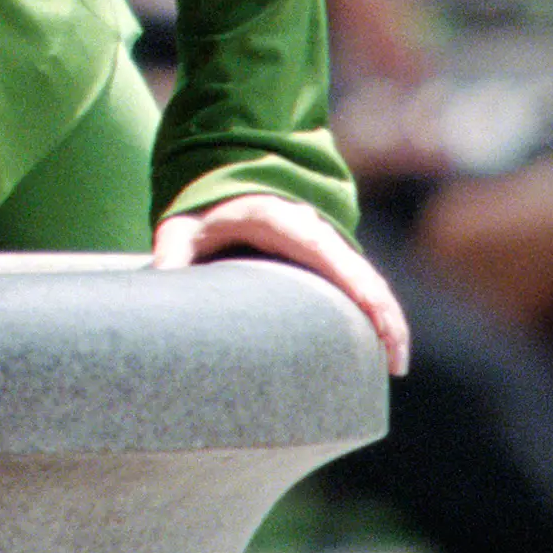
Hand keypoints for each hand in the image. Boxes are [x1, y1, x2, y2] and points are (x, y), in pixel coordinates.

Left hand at [155, 192, 412, 375]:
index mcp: (281, 221)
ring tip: (394, 367)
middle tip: (394, 365)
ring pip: (368, 283)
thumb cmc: (202, 212)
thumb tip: (158, 288)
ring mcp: (324, 248)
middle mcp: (313, 233)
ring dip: (387, 320)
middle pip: (361, 274)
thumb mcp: (182, 229)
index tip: (374, 318)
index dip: (354, 284)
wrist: (220, 186)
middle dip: (385, 316)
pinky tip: (381, 349)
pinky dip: (375, 313)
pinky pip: (359, 287)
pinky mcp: (325, 263)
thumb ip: (171, 255)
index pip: (325, 252)